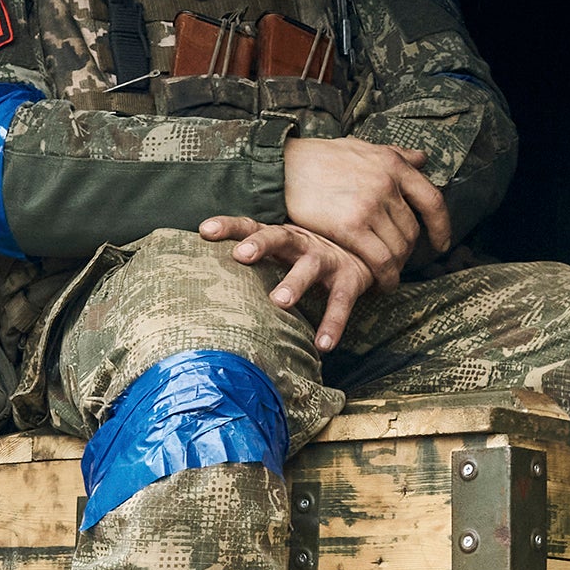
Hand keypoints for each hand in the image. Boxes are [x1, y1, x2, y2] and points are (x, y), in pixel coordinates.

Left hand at [199, 216, 375, 351]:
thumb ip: (254, 265)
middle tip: (242, 256)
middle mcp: (302, 242)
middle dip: (260, 244)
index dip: (228, 227)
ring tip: (280, 302)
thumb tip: (205, 285)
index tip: (205, 231)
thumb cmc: (308, 258)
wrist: (364, 252)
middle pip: (279, 236)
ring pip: (309, 267)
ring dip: (294, 283)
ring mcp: (327, 259)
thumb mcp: (281, 254)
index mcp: (281, 236)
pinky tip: (323, 344)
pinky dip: (333, 322)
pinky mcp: (350, 279)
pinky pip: (341, 302)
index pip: (250, 226)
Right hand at [280, 137, 451, 285]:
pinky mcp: (351, 226)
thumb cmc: (318, 159)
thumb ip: (395, 155)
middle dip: (408, 251)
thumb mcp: (361, 147)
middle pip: (413, 230)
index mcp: (392, 163)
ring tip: (387, 274)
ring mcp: (370, 204)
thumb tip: (423, 158)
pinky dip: (386, 277)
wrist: (280, 167)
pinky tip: (381, 284)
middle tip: (397, 262)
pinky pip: (381, 260)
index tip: (441, 243)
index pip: (432, 199)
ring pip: (399, 248)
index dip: (441, 226)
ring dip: (396, 266)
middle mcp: (387, 182)